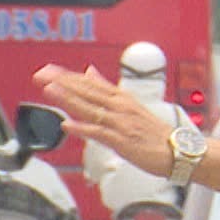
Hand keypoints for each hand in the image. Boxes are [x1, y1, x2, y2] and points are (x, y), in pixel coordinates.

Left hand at [34, 64, 178, 176]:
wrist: (178, 150)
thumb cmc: (154, 131)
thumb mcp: (129, 103)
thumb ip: (107, 88)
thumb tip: (90, 72)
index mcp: (120, 97)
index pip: (88, 83)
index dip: (67, 76)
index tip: (48, 70)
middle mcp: (119, 107)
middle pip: (86, 91)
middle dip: (62, 82)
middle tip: (41, 75)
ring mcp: (120, 123)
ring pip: (90, 108)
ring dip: (69, 99)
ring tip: (50, 90)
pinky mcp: (122, 141)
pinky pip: (99, 133)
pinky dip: (83, 128)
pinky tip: (68, 125)